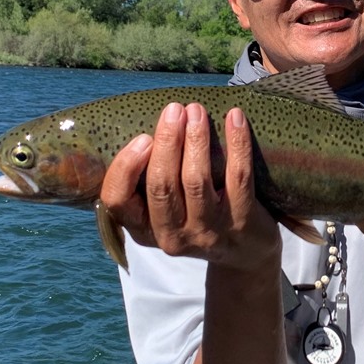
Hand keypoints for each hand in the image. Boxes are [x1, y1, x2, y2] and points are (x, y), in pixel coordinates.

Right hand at [98, 102, 280, 270]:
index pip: (117, 201)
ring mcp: (207, 232)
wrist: (246, 253)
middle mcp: (172, 236)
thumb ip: (150, 179)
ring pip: (196, 180)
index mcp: (144, 229)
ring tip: (197, 111)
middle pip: (160, 185)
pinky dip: (236, 144)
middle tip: (174, 110)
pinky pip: (237, 177)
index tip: (142, 138)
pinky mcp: (242, 222)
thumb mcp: (164, 211)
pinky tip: (235, 118)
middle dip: (166, 141)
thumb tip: (152, 124)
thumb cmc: (196, 217)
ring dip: (196, 139)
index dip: (126, 167)